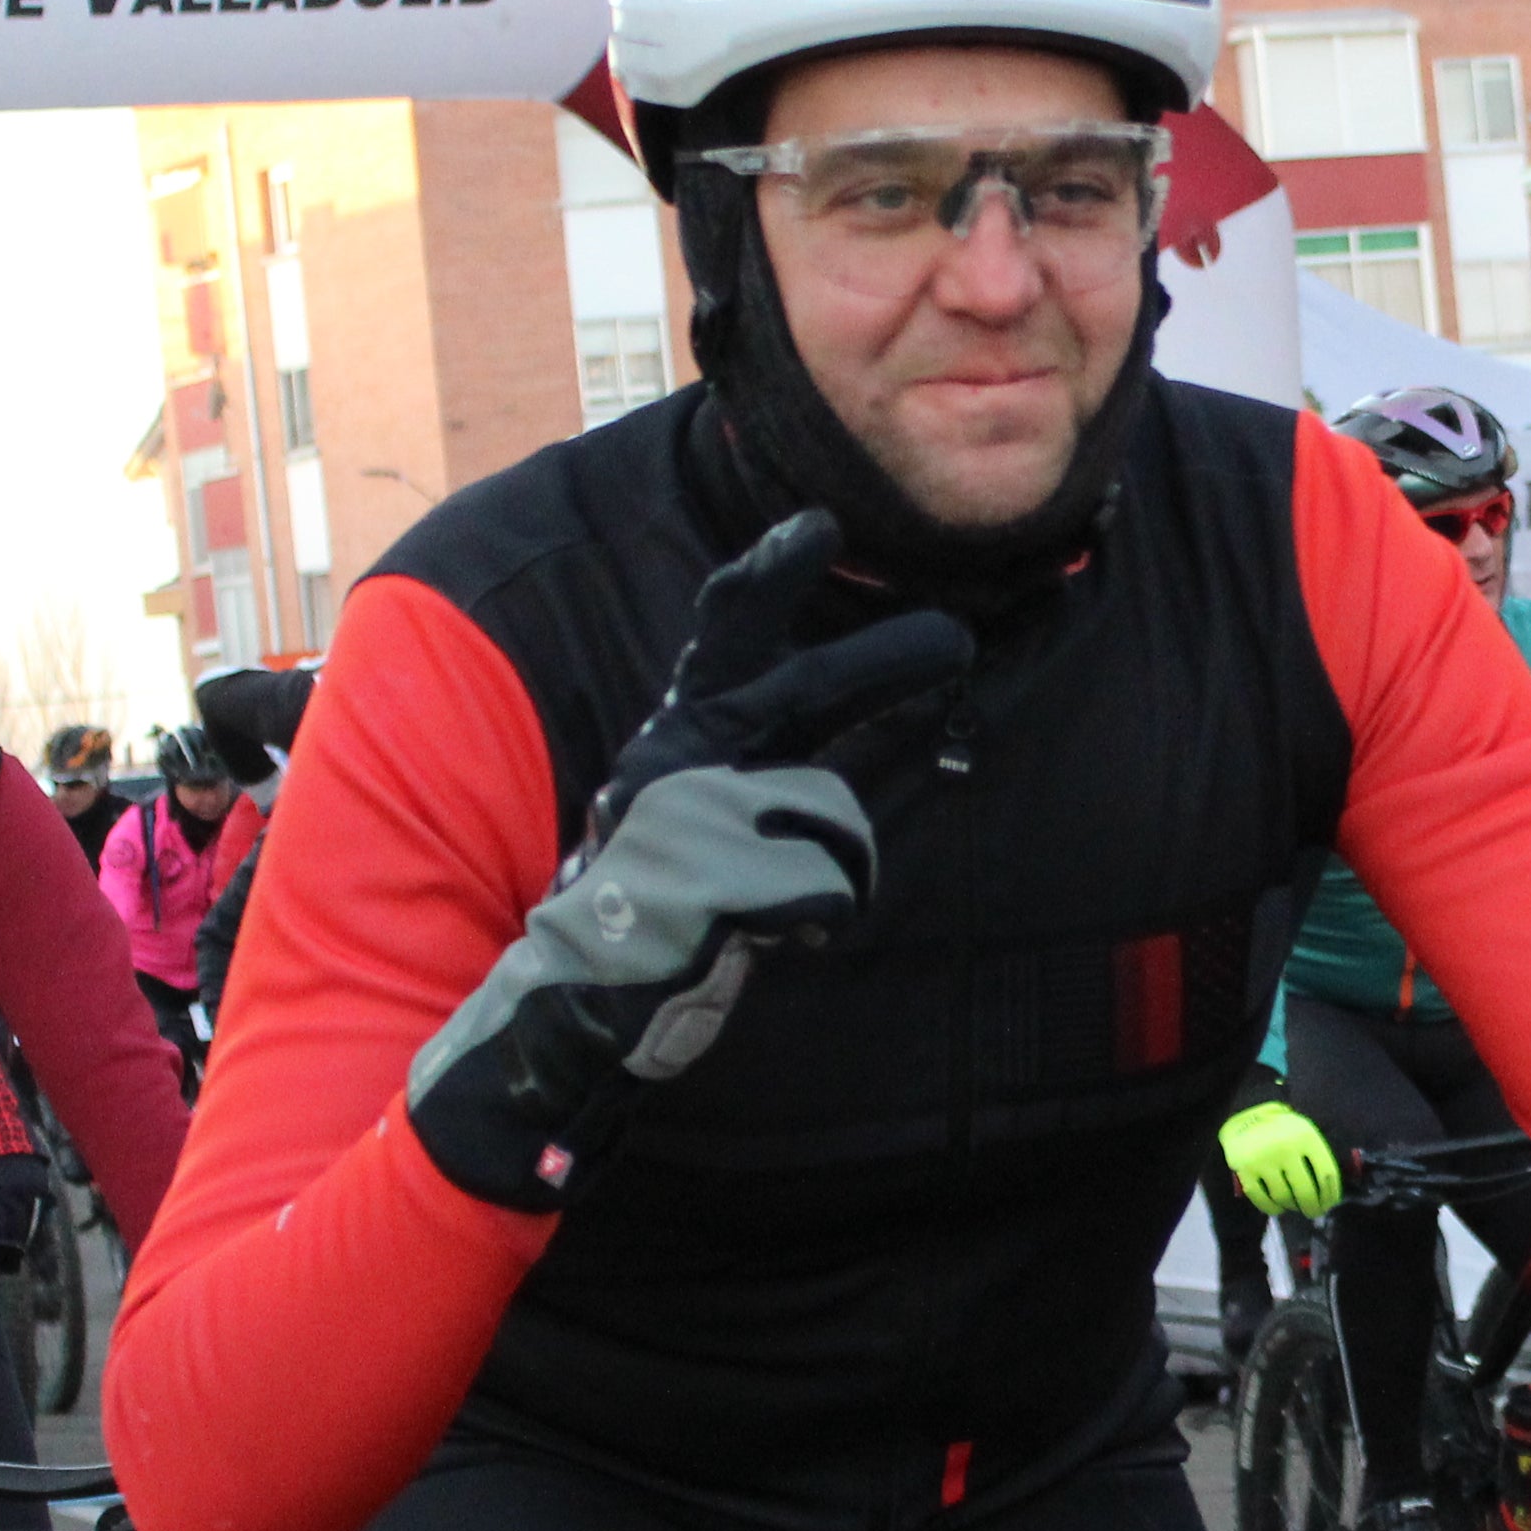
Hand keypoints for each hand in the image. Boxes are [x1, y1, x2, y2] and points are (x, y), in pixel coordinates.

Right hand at [403, 513, 971, 1209]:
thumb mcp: (717, 810)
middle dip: (885, 664)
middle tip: (955, 643)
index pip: (724, 633)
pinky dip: (818, 919)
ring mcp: (687, 818)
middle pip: (804, 691)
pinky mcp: (704, 884)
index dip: (770, 575)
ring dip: (837, 869)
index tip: (819, 527)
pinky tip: (772, 939)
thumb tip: (905, 719)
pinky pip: (824, 887)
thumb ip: (787, 758)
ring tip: (785, 908)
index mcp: (679, 733)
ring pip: (834, 816)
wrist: (575, 1003)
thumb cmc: (663, 901)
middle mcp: (678, 758)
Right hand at [1216, 1098, 1339, 1218]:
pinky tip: (1278, 1207)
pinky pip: (1262, 1201)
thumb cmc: (1282, 1128)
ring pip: (1284, 1198)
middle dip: (1313, 1207)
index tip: (1329, 1204)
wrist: (1244, 1114)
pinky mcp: (1245, 1171)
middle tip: (1313, 1212)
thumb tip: (1330, 1191)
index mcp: (1306, 1137)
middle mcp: (1285, 1148)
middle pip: (1306, 1191)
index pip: (1327, 1174)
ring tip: (1294, 1206)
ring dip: (1292, 1206)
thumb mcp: (1304, 1131)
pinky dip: (1272, 1209)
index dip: (1330, 1194)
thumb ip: (1317, 1155)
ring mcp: (1263, 1160)